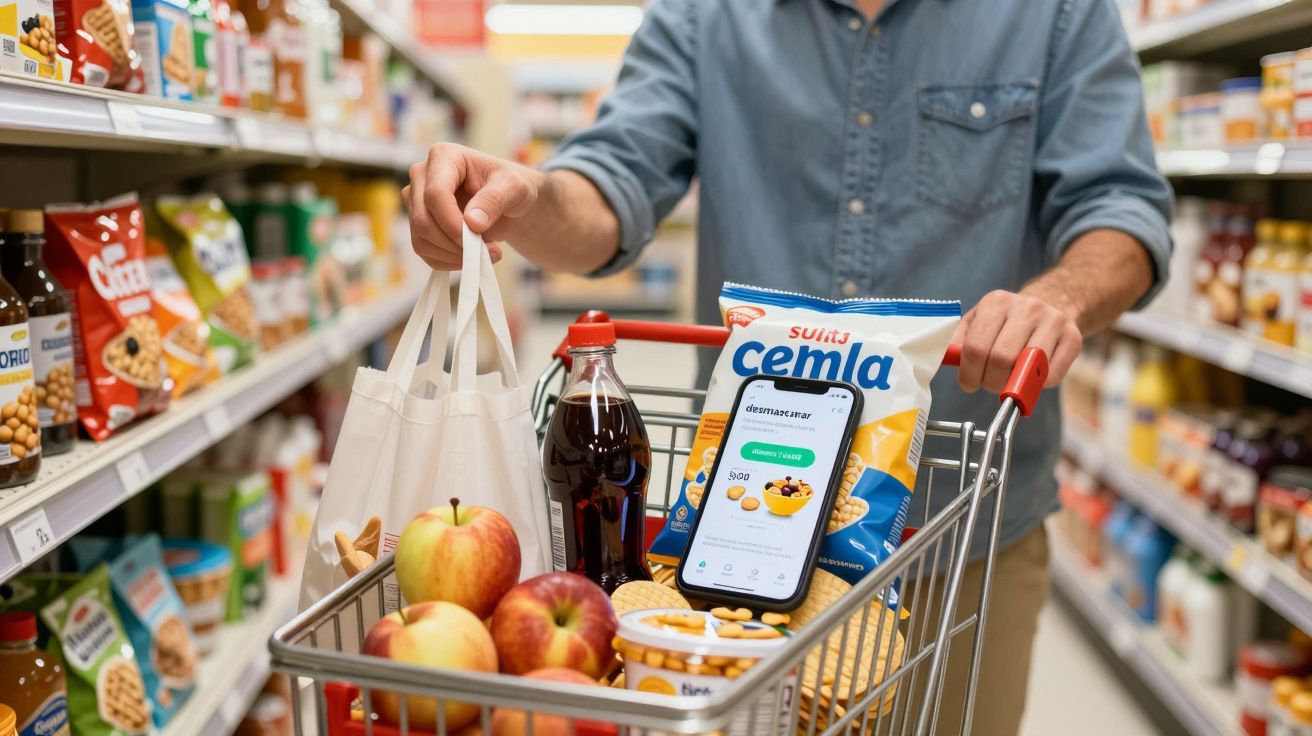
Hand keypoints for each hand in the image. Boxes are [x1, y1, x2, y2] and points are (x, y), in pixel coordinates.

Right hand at [402, 143, 547, 269]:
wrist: (509, 200)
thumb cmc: (511, 186)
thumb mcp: (514, 187)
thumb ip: (495, 200)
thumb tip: (472, 222)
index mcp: (444, 157)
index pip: (435, 194)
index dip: (452, 222)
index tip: (478, 240)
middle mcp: (422, 176)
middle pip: (423, 220)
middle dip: (454, 243)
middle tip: (489, 252)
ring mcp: (417, 201)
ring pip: (421, 239)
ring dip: (453, 256)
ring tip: (485, 254)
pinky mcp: (419, 224)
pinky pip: (425, 252)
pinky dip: (449, 262)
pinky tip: (471, 257)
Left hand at [953, 290, 1081, 393]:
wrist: (1053, 301)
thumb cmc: (1007, 319)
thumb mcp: (979, 320)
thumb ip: (959, 340)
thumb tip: (947, 360)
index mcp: (997, 302)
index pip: (976, 347)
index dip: (969, 373)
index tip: (968, 383)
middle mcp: (1027, 308)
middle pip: (1002, 359)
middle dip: (990, 381)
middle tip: (988, 384)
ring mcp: (1053, 321)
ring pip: (1028, 368)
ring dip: (1013, 386)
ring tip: (1007, 382)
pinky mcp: (1074, 338)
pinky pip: (1052, 375)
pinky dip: (1037, 386)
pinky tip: (1030, 377)